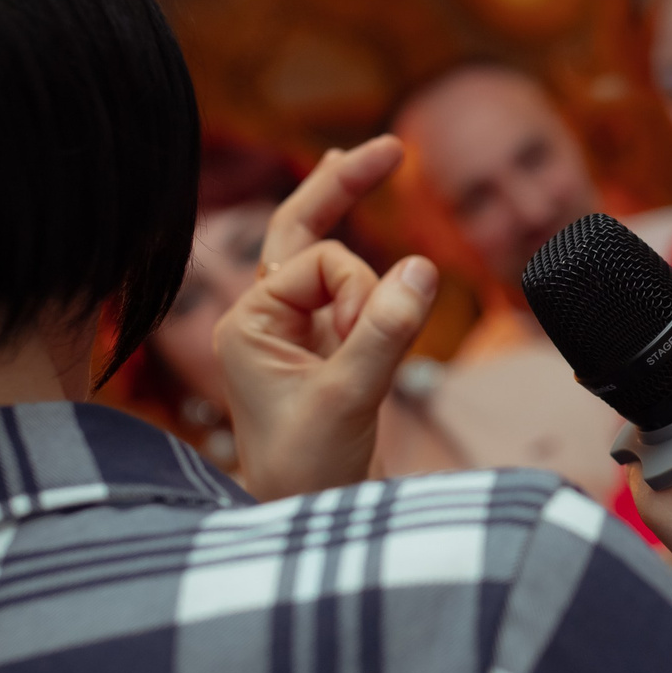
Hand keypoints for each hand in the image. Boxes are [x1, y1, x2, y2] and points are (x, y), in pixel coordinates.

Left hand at [213, 137, 438, 500]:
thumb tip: (423, 267)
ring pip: (333, 260)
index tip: (368, 346)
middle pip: (301, 227)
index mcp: (248, 324)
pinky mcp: (329, 352)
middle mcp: (266, 320)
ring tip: (369, 330)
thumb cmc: (308, 475)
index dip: (357, 290)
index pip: (316, 260)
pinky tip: (380, 248)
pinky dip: (374, 282)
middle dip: (343, 186)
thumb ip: (385, 332)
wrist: (311, 525)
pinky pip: (354, 295)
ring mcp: (297, 334)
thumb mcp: (348, 399)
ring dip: (370, 285)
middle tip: (391, 147)